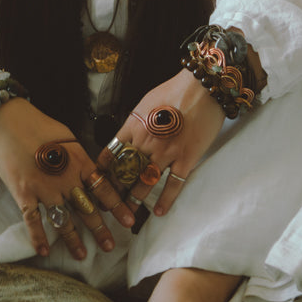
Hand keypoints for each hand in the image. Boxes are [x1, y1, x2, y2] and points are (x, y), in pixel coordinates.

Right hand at [0, 98, 135, 259]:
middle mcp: (65, 177)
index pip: (103, 188)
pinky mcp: (23, 193)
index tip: (129, 221)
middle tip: (110, 246)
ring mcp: (44, 188)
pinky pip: (33, 220)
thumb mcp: (67, 137)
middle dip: (100, 229)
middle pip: (86, 208)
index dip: (117, 206)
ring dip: (73, 239)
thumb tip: (89, 173)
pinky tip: (44, 251)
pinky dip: (38, 237)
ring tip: (82, 255)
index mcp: (79, 161)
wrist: (6, 120)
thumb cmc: (37, 124)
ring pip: (63, 219)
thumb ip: (79, 158)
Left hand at [107, 69, 224, 217]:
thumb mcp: (146, 102)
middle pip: (126, 172)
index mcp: (134, 126)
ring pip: (145, 182)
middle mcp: (147, 142)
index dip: (103, 171)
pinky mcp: (186, 158)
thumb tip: (128, 136)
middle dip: (115, 190)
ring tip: (127, 214)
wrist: (203, 87)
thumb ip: (136, 122)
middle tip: (108, 204)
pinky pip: (173, 184)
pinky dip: (165, 200)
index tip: (97, 182)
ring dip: (134, 199)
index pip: (111, 153)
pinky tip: (158, 212)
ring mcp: (166, 152)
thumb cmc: (175, 90)